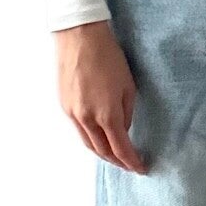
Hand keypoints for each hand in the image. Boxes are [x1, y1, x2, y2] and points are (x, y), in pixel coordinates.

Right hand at [55, 20, 146, 173]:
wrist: (80, 37)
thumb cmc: (109, 58)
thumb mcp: (128, 87)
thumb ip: (126, 114)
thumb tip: (122, 130)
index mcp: (107, 115)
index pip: (121, 149)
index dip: (131, 162)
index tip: (140, 168)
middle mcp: (87, 119)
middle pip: (103, 151)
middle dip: (117, 161)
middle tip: (129, 165)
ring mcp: (73, 114)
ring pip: (89, 144)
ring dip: (103, 154)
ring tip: (115, 157)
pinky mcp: (64, 106)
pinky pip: (79, 131)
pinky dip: (91, 140)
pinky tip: (99, 139)